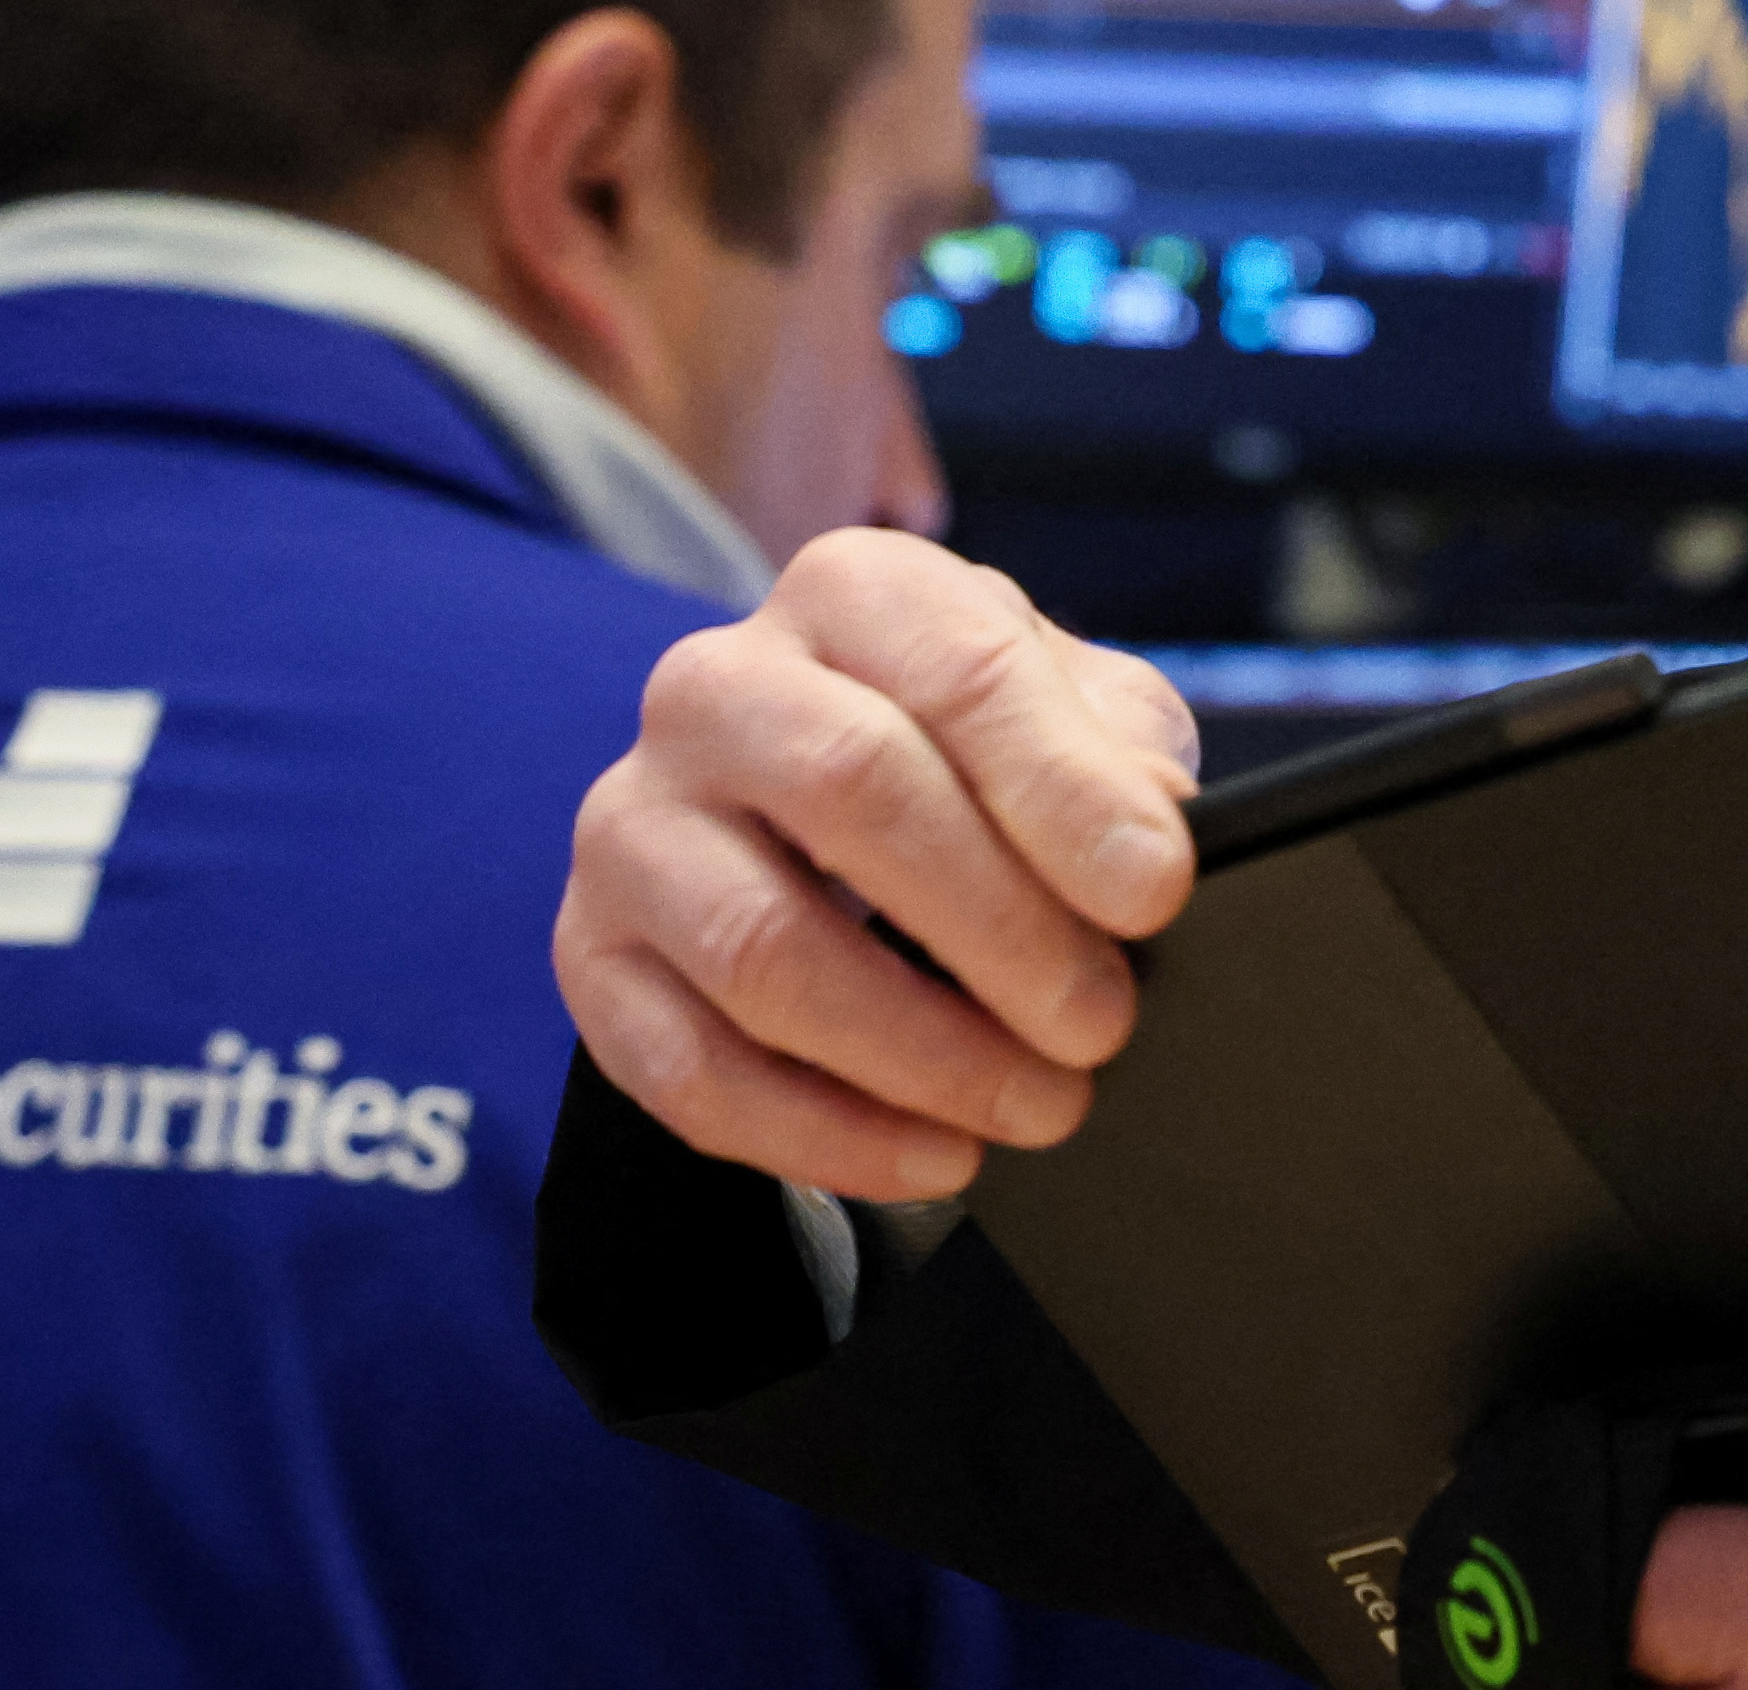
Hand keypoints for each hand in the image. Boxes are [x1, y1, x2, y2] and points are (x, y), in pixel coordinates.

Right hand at [554, 529, 1200, 1199]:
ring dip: (920, 1050)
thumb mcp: (1067, 713)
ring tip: (1039, 1102)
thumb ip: (1118, 749)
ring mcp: (633, 822)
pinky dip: (827, 1135)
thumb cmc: (965, 753)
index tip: (1154, 894)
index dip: (1065, 789)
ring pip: (761, 946)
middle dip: (1000, 927)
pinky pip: (690, 1069)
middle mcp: (716, 687)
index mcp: (852, 593)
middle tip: (1101, 1023)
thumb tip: (1145, 824)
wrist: (806, 815)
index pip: (962, 670)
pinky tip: (936, 1154)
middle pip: (853, 788)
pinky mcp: (592, 954)